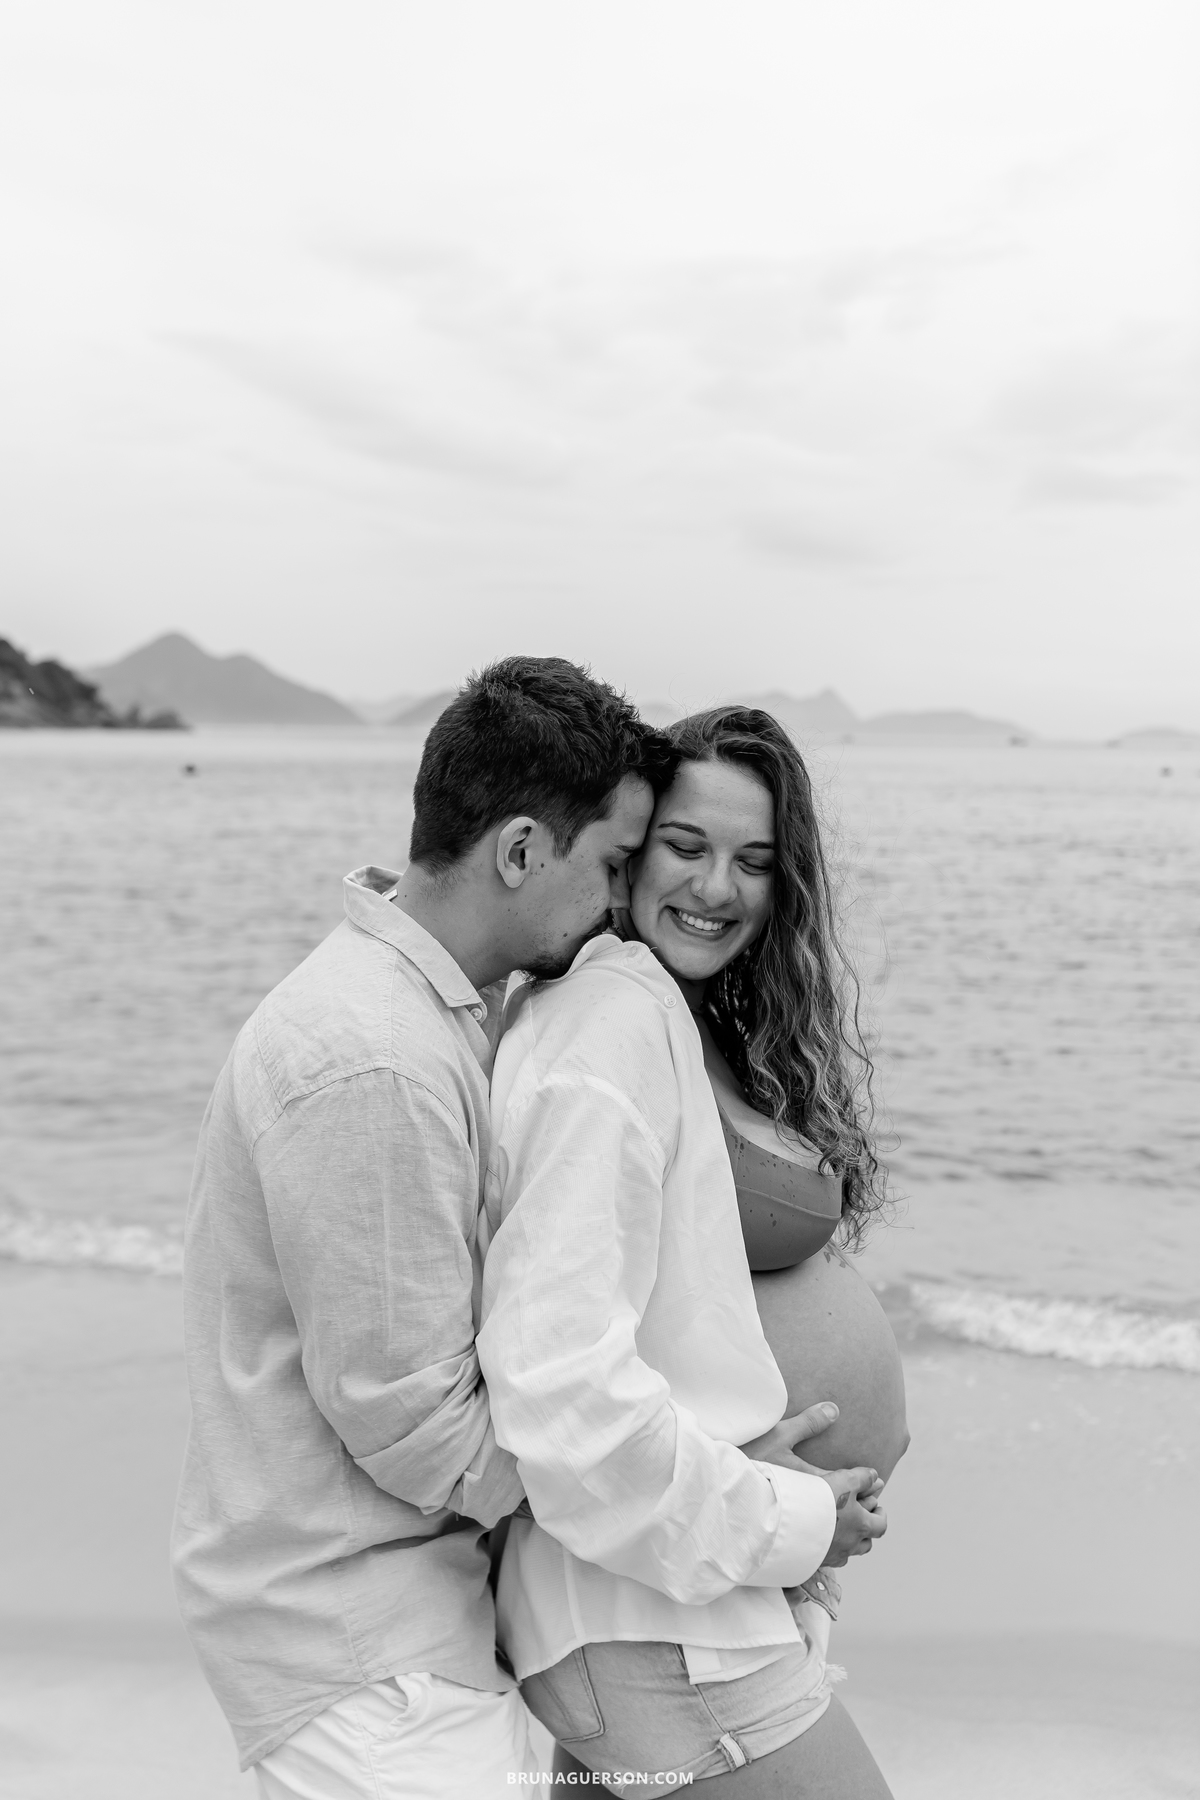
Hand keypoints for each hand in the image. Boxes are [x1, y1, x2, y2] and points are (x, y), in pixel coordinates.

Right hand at [740, 1401, 887, 1566]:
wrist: (732, 1515)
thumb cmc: (753, 1473)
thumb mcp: (779, 1437)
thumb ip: (808, 1424)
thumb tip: (833, 1408)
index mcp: (835, 1491)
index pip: (865, 1483)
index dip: (870, 1479)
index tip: (870, 1476)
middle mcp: (840, 1524)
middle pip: (875, 1524)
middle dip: (876, 1512)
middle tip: (870, 1502)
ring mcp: (829, 1548)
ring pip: (862, 1546)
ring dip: (862, 1533)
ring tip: (852, 1522)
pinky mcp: (813, 1562)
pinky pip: (842, 1560)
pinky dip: (843, 1548)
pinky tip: (830, 1539)